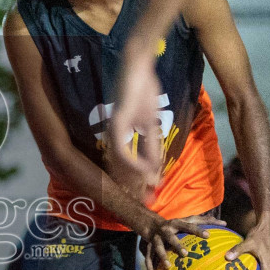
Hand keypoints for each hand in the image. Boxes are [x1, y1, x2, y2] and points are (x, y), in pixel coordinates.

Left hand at [109, 50, 164, 191]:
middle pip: (120, 169)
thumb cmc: (144, 90)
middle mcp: (113, 136)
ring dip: (133, 180)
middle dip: (135, 187)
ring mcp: (113, 130)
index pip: (126, 166)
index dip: (137, 182)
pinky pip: (122, 149)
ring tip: (145, 192)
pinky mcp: (117, 122)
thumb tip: (156, 168)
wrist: (138, 67)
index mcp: (120, 136)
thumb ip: (152, 146)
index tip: (149, 195)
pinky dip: (133, 162)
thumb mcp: (151, 124)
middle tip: (147, 202)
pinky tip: (144, 171)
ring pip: (119, 163)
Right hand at [140, 214, 208, 269]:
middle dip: (177, 245)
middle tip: (185, 254)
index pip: (189, 226)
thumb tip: (225, 223)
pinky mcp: (147, 247)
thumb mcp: (188, 220)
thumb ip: (205, 221)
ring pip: (158, 248)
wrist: (150, 223)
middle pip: (170, 237)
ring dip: (162, 256)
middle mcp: (165, 230)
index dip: (198, 230)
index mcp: (176, 223)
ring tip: (168, 266)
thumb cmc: (176, 224)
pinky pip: (148, 259)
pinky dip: (150, 269)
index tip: (208, 236)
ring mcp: (155, 239)